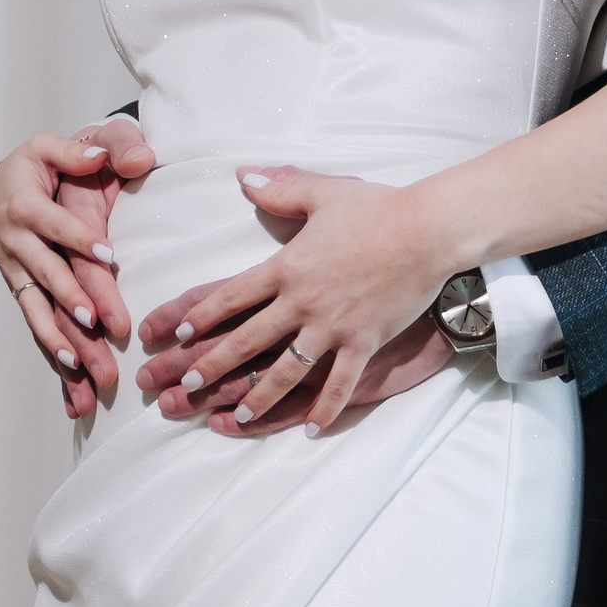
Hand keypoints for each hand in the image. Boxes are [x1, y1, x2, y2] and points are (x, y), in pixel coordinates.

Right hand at [0, 119, 156, 417]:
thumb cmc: (32, 167)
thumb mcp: (51, 146)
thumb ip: (81, 149)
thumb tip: (103, 155)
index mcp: (28, 207)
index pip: (57, 225)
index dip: (79, 238)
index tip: (107, 254)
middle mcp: (19, 245)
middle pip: (49, 277)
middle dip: (72, 303)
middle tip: (98, 326)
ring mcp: (19, 275)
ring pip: (40, 312)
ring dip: (60, 341)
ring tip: (82, 366)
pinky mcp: (25, 294)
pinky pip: (39, 328)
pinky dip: (54, 357)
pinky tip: (73, 387)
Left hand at [135, 167, 453, 434]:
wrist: (427, 230)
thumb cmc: (377, 208)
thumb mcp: (322, 192)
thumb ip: (280, 188)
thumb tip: (245, 176)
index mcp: (287, 266)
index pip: (232, 295)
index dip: (202, 316)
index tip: (178, 335)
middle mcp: (303, 301)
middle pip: (247, 339)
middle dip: (212, 365)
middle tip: (184, 386)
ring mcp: (332, 326)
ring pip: (286, 371)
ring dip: (258, 396)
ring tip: (237, 415)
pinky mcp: (363, 342)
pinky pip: (339, 384)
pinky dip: (325, 410)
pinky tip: (310, 430)